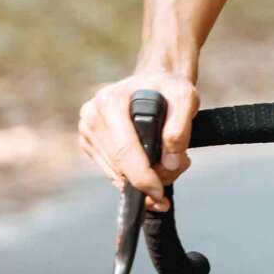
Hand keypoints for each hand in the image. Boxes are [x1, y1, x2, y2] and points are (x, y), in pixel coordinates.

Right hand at [77, 70, 197, 210]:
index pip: (124, 149)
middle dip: (148, 179)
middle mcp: (92, 116)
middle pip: (119, 165)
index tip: (159, 191)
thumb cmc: (169, 88)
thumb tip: (169, 163)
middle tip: (174, 174)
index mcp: (110, 101)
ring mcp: (87, 131)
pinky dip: (132, 176)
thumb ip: (180, 129)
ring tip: (167, 164)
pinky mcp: (90, 144)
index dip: (142, 176)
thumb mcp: (185, 97)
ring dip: (141, 179)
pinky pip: (112, 171)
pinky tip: (149, 168)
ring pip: (115, 173)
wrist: (155, 82)